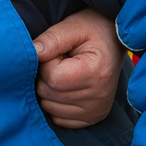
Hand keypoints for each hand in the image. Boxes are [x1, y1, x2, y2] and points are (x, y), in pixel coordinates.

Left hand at [33, 10, 122, 128]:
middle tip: (62, 61)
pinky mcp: (92, 118)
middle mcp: (99, 98)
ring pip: (49, 107)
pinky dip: (55, 103)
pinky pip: (58, 118)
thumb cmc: (92, 31)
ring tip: (66, 73)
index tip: (59, 52)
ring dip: (50, 89)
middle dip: (47, 75)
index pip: (52, 78)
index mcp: (96, 74)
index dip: (47, 62)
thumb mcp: (72, 27)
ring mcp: (96, 111)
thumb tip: (32, 52)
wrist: (112, 42)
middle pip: (48, 93)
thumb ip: (51, 39)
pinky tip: (67, 87)